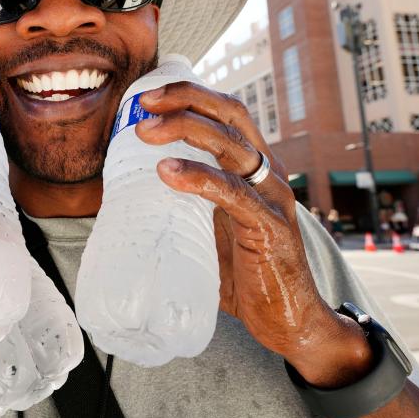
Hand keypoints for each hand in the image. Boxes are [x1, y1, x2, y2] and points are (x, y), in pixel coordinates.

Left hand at [137, 83, 371, 387]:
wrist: (291, 323)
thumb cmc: (246, 275)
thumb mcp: (209, 228)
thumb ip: (184, 206)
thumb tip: (127, 195)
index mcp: (254, 168)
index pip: (226, 112)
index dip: (189, 95)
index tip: (147, 97)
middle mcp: (268, 173)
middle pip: (231, 114)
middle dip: (186, 98)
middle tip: (144, 104)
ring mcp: (272, 198)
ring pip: (232, 145)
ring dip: (186, 129)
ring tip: (146, 133)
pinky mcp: (271, 229)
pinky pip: (234, 194)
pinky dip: (199, 178)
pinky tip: (168, 173)